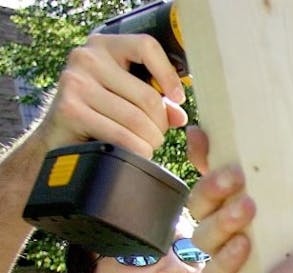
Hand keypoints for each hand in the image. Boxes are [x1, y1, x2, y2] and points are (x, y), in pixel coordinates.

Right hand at [35, 34, 186, 156]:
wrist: (58, 137)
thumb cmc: (97, 113)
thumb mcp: (125, 97)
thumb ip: (154, 100)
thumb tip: (178, 115)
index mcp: (104, 46)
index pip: (146, 46)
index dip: (168, 74)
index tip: (178, 97)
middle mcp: (86, 58)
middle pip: (147, 96)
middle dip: (160, 124)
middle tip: (157, 135)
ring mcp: (75, 82)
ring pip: (137, 119)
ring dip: (150, 140)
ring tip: (146, 145)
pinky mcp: (70, 110)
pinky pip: (121, 135)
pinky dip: (136, 150)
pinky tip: (136, 152)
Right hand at [186, 130, 253, 272]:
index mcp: (231, 198)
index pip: (206, 172)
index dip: (202, 155)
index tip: (210, 139)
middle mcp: (220, 225)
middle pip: (199, 205)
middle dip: (213, 188)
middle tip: (238, 176)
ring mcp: (223, 254)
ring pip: (203, 237)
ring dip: (221, 221)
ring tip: (246, 209)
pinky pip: (216, 272)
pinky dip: (226, 259)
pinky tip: (244, 245)